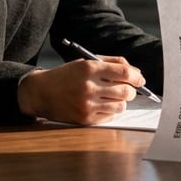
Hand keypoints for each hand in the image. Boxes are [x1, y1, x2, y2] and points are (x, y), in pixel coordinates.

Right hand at [17, 55, 144, 124]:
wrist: (40, 92)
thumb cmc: (66, 76)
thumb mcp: (85, 62)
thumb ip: (111, 63)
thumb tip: (136, 72)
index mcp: (89, 68)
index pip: (124, 72)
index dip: (137, 77)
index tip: (140, 79)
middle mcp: (89, 86)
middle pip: (126, 91)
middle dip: (132, 90)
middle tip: (128, 89)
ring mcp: (87, 104)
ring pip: (121, 105)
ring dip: (121, 101)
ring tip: (112, 97)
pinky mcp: (85, 118)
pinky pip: (110, 116)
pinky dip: (111, 111)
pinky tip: (102, 105)